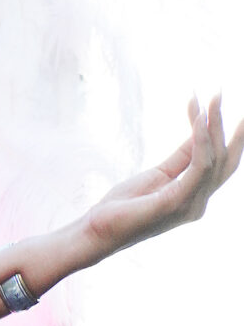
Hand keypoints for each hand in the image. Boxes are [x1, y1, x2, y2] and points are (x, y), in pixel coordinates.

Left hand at [86, 94, 242, 259]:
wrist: (97, 231)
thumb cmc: (123, 206)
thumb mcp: (158, 174)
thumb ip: (182, 157)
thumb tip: (200, 132)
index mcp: (194, 197)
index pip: (219, 164)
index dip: (226, 136)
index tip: (226, 109)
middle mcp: (198, 203)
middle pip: (226, 161)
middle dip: (228, 128)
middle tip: (221, 95)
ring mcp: (191, 205)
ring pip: (215, 158)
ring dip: (213, 125)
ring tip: (212, 99)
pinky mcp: (177, 201)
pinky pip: (199, 165)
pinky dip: (201, 140)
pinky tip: (198, 119)